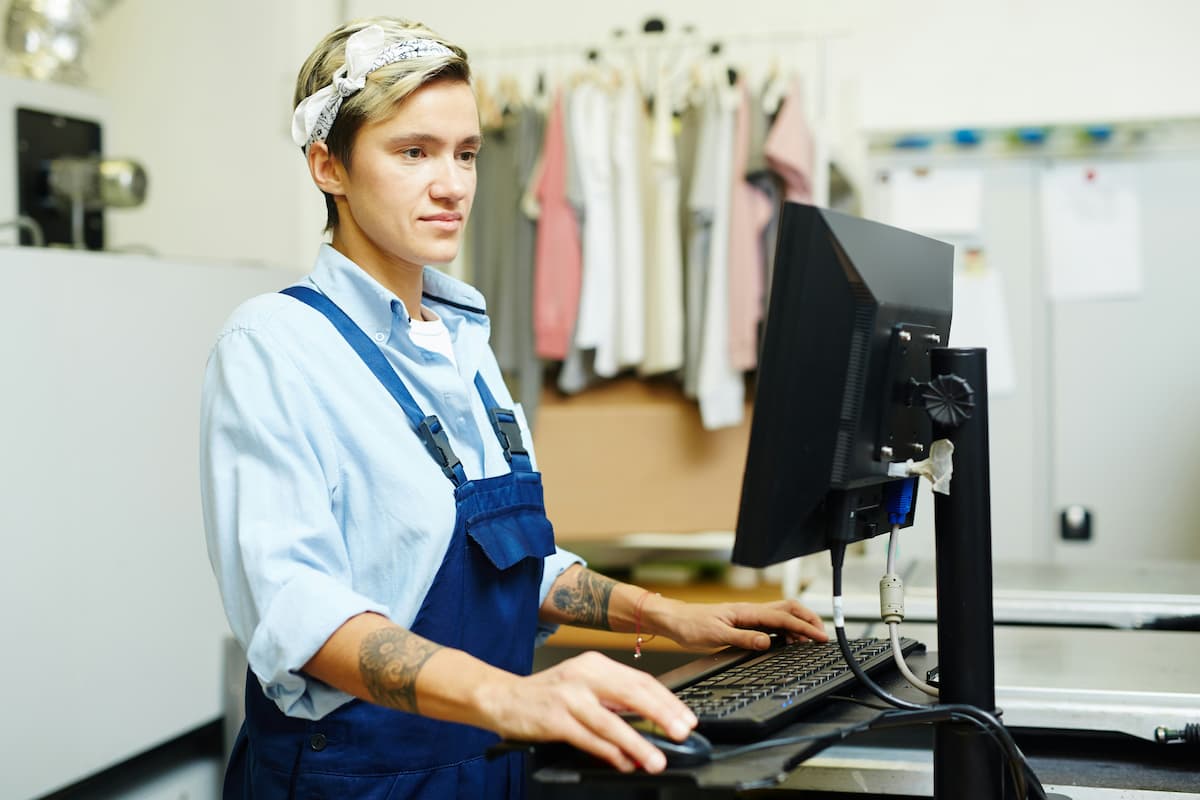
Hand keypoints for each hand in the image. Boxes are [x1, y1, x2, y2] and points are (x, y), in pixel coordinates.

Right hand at [476, 651, 696, 773]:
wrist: (501, 697)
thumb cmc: (546, 695)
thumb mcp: (582, 684)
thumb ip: (612, 697)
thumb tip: (651, 719)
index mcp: (595, 664)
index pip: (640, 680)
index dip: (667, 700)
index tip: (685, 718)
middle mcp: (584, 675)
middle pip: (632, 694)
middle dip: (662, 715)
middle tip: (681, 733)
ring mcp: (569, 696)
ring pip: (612, 721)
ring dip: (638, 743)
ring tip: (656, 760)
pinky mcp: (555, 719)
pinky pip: (589, 738)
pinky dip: (609, 752)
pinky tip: (623, 763)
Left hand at [650, 597, 827, 651]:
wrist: (675, 620)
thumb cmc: (691, 625)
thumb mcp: (716, 635)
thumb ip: (743, 638)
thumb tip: (768, 642)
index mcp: (747, 611)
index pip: (784, 617)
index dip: (804, 627)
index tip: (819, 637)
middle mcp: (750, 611)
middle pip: (788, 609)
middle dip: (808, 619)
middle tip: (821, 635)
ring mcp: (748, 615)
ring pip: (782, 615)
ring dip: (799, 625)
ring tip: (810, 640)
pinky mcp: (744, 622)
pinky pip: (771, 623)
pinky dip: (786, 630)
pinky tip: (789, 640)